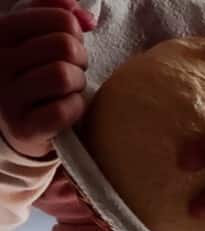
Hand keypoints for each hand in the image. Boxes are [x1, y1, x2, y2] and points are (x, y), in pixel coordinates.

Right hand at [0, 0, 94, 158]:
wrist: (19, 123)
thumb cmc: (33, 73)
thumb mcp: (36, 36)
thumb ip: (54, 12)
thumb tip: (78, 11)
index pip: (60, 19)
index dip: (75, 33)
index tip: (66, 45)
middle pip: (65, 47)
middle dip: (80, 59)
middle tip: (72, 70)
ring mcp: (5, 97)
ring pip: (63, 76)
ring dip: (77, 84)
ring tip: (68, 89)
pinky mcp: (22, 127)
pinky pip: (63, 109)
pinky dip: (75, 108)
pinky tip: (65, 109)